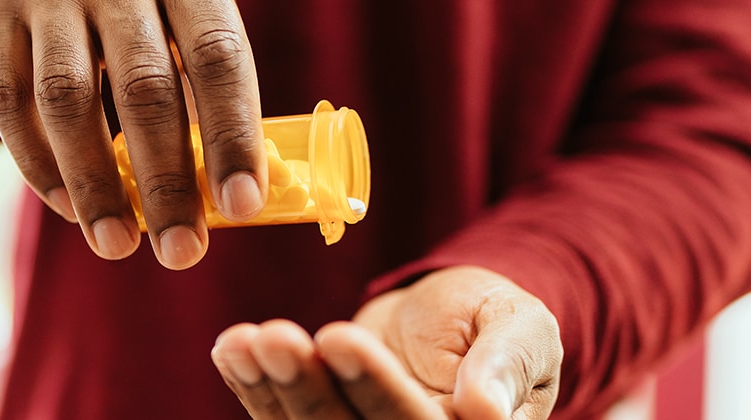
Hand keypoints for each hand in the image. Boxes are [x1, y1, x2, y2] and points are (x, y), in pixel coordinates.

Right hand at [0, 0, 266, 269]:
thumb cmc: (145, 3)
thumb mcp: (184, 16)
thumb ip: (201, 87)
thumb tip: (225, 194)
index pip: (217, 57)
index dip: (231, 135)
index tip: (241, 207)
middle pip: (144, 87)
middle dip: (165, 180)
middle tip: (181, 252)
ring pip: (68, 98)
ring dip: (94, 183)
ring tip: (117, 244)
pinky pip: (9, 100)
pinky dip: (37, 162)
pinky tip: (68, 208)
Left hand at [210, 266, 563, 418]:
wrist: (450, 320)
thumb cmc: (492, 320)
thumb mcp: (519, 326)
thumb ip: (506, 363)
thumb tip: (486, 411)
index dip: (375, 385)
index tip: (336, 337)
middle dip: (309, 390)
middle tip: (275, 338)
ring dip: (270, 391)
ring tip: (244, 342)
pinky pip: (280, 419)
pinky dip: (251, 388)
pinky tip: (231, 350)